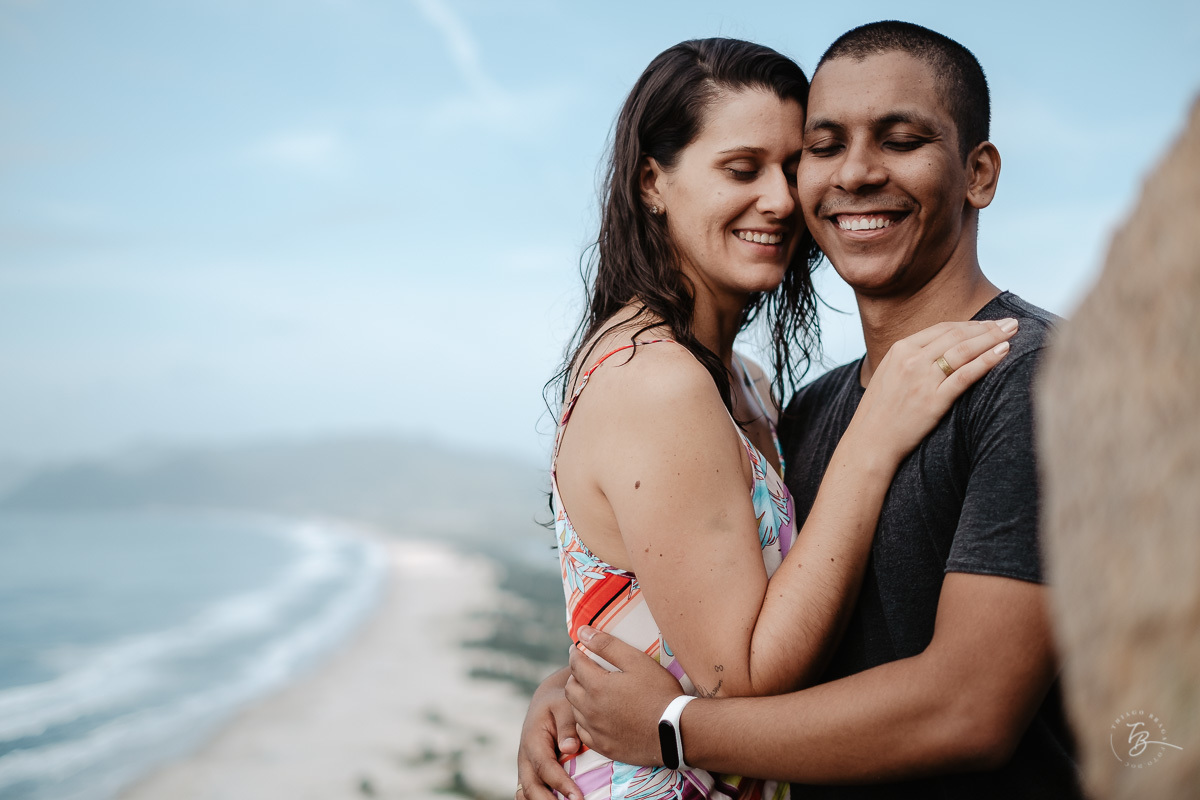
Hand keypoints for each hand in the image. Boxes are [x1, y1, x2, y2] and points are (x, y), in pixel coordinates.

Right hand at [516, 667, 581, 799]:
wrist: (547, 702)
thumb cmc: (559, 704)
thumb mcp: (564, 706)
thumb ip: (567, 726)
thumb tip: (570, 748)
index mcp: (533, 740)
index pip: (545, 767)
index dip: (560, 784)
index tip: (578, 798)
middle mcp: (525, 757)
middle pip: (531, 787)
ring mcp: (526, 767)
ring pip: (527, 793)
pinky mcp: (531, 773)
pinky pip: (529, 792)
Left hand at [566, 626, 684, 766]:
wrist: (677, 731)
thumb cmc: (659, 692)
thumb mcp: (637, 661)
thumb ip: (607, 645)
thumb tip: (582, 632)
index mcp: (597, 686)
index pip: (575, 665)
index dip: (575, 654)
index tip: (578, 650)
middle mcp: (591, 710)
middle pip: (570, 688)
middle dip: (575, 675)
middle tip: (585, 670)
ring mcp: (596, 731)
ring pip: (574, 710)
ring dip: (579, 698)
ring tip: (592, 692)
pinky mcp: (604, 747)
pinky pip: (583, 732)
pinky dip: (585, 721)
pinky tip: (596, 716)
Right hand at [852, 318, 1017, 464]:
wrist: (870, 441)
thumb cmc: (881, 410)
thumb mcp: (890, 373)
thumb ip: (913, 358)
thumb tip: (942, 349)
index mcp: (900, 349)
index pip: (942, 328)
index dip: (970, 324)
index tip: (989, 324)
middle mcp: (911, 359)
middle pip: (956, 335)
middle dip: (987, 327)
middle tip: (1010, 323)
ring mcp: (922, 379)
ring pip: (964, 350)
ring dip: (992, 338)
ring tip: (1013, 332)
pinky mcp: (933, 400)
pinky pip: (965, 375)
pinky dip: (986, 361)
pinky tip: (1003, 352)